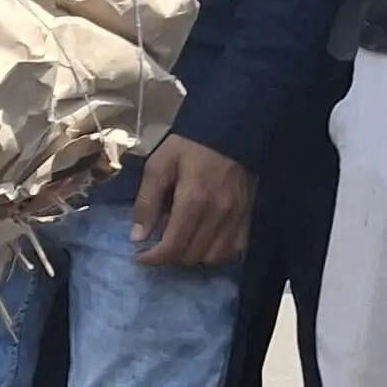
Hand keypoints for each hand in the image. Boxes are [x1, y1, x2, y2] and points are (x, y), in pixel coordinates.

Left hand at [129, 133, 255, 268]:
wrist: (228, 128)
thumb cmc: (188, 145)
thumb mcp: (158, 165)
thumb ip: (147, 202)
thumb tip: (137, 237)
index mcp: (193, 200)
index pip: (173, 246)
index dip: (154, 258)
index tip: (140, 257)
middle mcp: (218, 212)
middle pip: (191, 255)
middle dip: (170, 257)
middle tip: (158, 246)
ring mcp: (236, 215)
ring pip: (213, 257)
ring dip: (193, 257)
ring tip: (180, 244)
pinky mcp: (248, 214)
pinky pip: (235, 249)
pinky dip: (217, 253)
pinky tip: (204, 244)